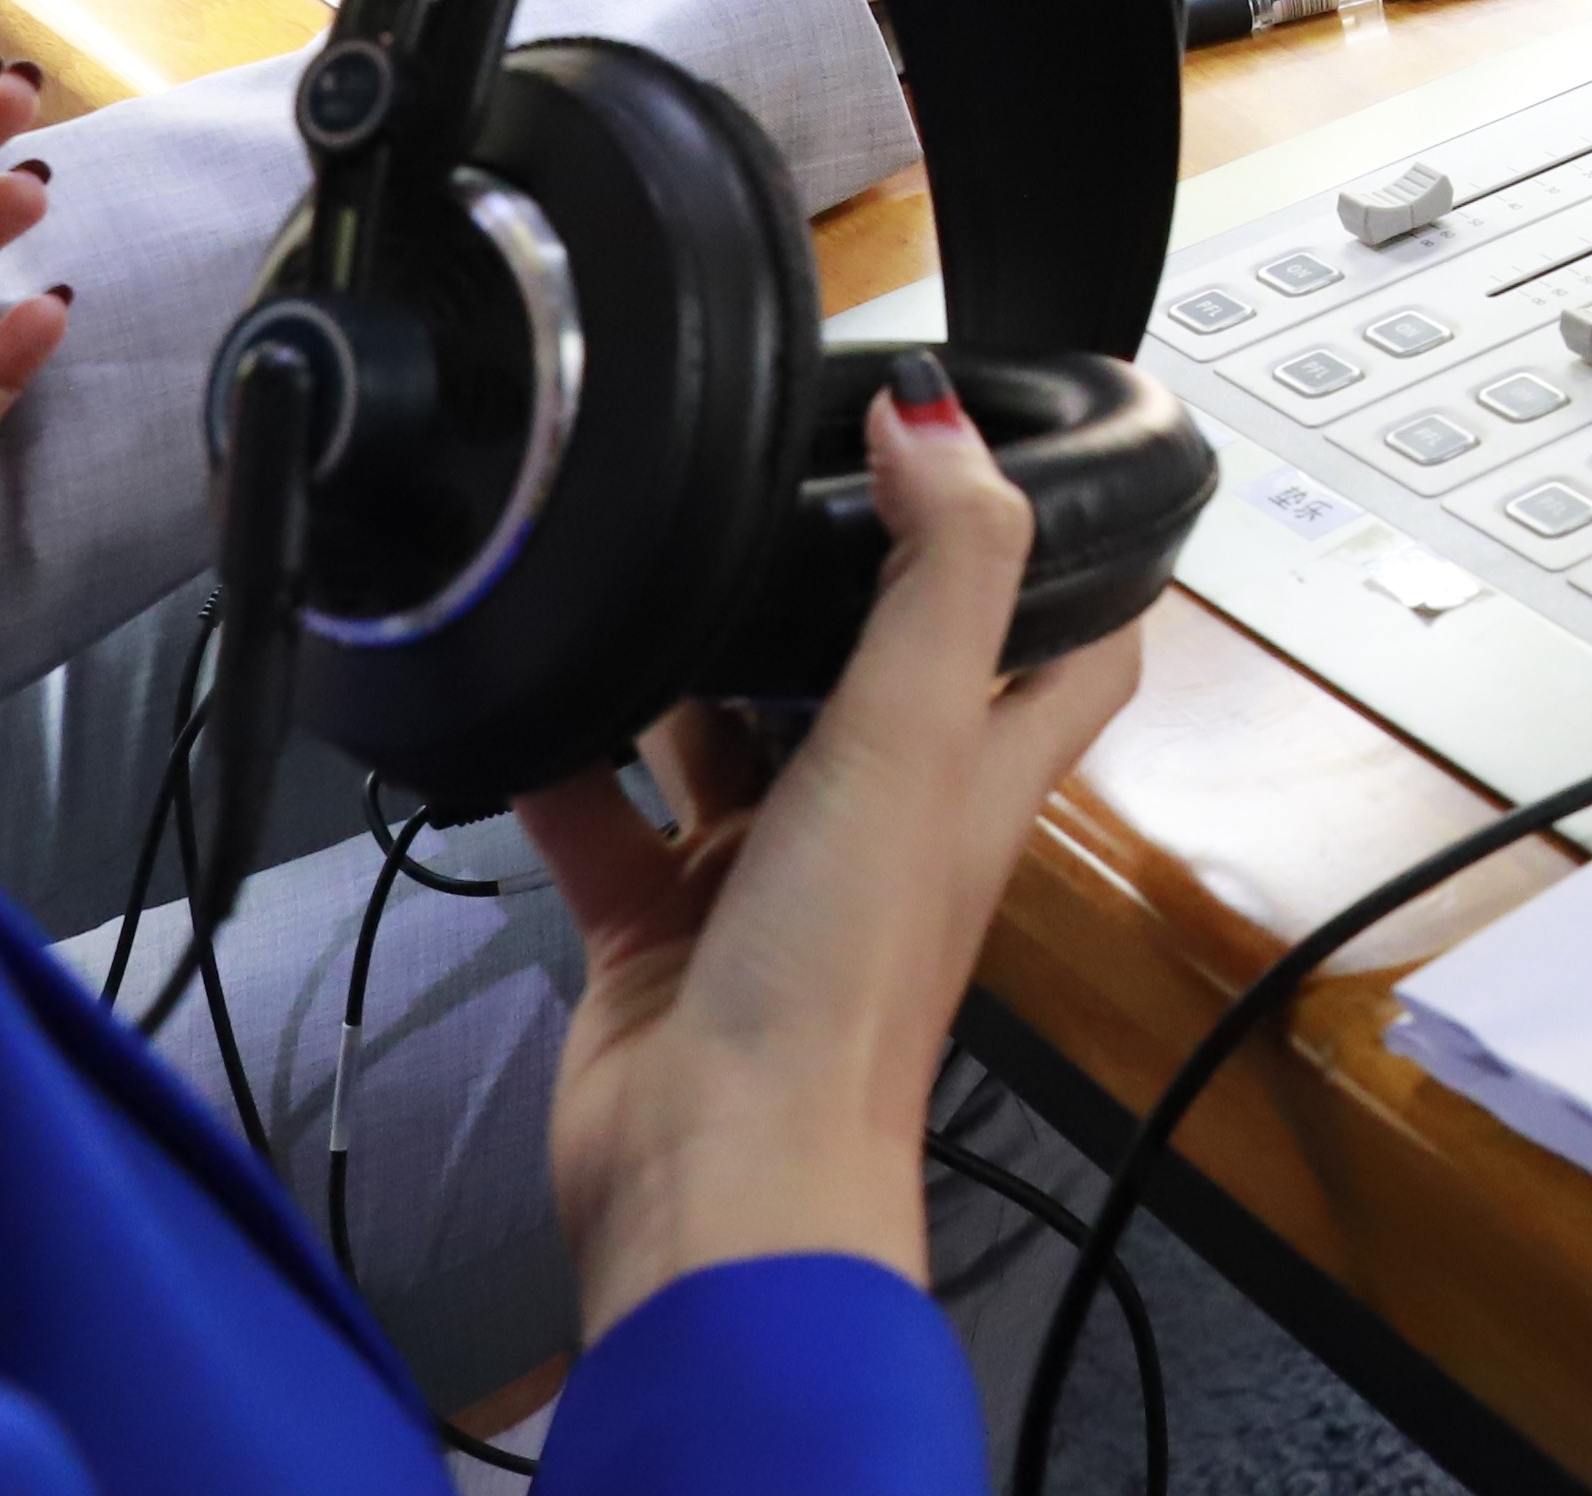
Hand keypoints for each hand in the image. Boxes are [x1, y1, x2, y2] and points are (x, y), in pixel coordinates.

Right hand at [519, 362, 1139, 1334]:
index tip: (1008, 460)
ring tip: (641, 569)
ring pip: (727, 741)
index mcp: (974, 777)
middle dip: (822, 593)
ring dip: (685, 671)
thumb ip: (940, 571)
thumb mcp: (914, 735)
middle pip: (874, 679)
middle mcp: (883, 822)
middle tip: (761, 491)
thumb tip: (940, 424)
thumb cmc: (838, 985)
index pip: (1064, 650)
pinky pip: (605, 822)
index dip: (1059, 560)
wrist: (713, 1167)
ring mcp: (769, 880)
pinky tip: (527, 704)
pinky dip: (564, 766)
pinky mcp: (660, 932)